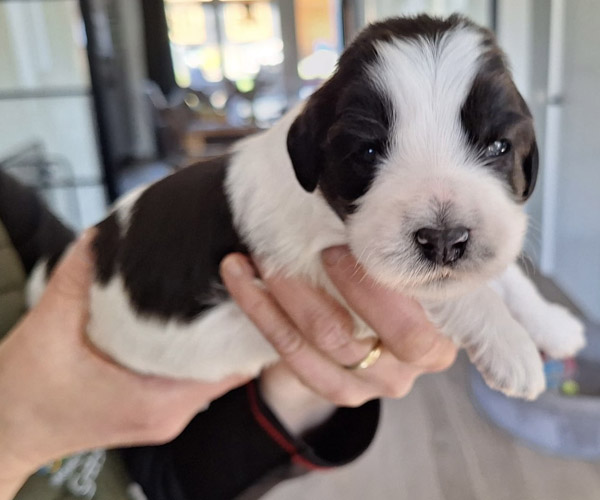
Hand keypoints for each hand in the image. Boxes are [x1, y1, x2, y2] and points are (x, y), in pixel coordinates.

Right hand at [0, 232, 246, 496]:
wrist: (4, 431)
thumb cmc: (23, 391)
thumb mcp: (48, 326)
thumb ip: (79, 276)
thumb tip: (105, 233)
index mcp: (155, 401)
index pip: (229, 365)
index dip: (244, 326)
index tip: (248, 288)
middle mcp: (170, 414)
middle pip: (230, 368)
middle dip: (236, 327)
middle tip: (239, 283)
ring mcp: (166, 416)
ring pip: (216, 374)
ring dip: (220, 340)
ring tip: (220, 298)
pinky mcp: (157, 410)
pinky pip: (197, 378)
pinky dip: (202, 353)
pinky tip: (195, 323)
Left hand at [220, 246, 456, 433]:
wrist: (386, 335)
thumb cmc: (402, 291)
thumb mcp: (411, 276)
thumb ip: (399, 255)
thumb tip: (359, 201)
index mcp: (436, 344)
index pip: (407, 330)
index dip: (365, 290)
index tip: (332, 247)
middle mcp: (404, 371)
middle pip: (346, 337)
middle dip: (307, 288)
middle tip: (285, 247)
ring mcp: (366, 385)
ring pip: (311, 342)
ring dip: (278, 293)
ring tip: (257, 255)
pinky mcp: (333, 389)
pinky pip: (287, 352)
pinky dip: (259, 309)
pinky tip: (240, 275)